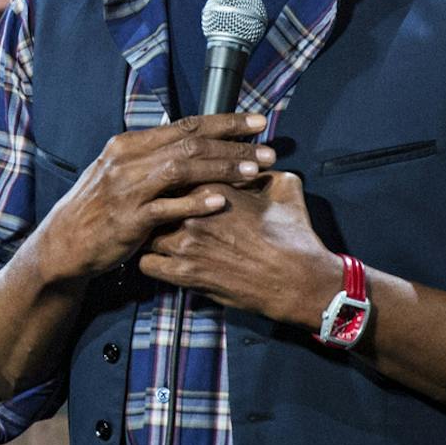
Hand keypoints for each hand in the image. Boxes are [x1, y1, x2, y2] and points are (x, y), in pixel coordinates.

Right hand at [39, 113, 275, 282]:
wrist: (65, 243)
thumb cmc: (101, 208)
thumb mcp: (121, 172)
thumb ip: (154, 156)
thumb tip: (194, 141)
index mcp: (130, 144)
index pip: (186, 125)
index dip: (225, 122)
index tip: (257, 122)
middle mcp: (128, 160)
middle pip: (190, 144)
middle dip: (233, 146)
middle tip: (268, 151)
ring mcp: (127, 189)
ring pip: (182, 169)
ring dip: (221, 169)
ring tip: (253, 171)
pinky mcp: (128, 219)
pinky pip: (167, 208)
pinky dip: (194, 203)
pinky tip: (220, 202)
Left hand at [135, 171, 339, 327]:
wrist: (298, 281)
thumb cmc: (293, 237)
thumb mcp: (286, 188)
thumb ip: (265, 170)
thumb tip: (257, 163)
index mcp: (214, 185)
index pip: (179, 173)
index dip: (177, 180)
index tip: (179, 185)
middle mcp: (194, 212)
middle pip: (157, 200)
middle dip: (160, 204)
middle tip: (165, 209)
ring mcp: (186, 245)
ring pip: (148, 232)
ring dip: (153, 232)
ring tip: (161, 234)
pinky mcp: (185, 275)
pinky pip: (147, 264)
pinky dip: (152, 261)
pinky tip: (163, 259)